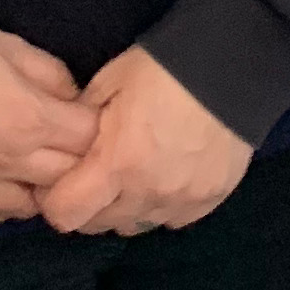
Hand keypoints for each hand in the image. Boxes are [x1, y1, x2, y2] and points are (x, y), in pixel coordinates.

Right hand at [0, 26, 98, 232]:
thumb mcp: (14, 47)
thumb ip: (52, 75)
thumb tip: (74, 99)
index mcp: (34, 121)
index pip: (90, 141)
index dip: (95, 130)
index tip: (87, 120)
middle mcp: (13, 163)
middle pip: (66, 180)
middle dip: (74, 164)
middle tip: (64, 148)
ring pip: (27, 208)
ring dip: (36, 192)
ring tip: (30, 173)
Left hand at [36, 44, 254, 236]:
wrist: (235, 63)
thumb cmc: (164, 67)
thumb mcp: (108, 83)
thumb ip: (80, 123)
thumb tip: (65, 145)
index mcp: (117, 163)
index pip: (65, 215)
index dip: (54, 200)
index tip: (58, 181)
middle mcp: (148, 192)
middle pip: (98, 225)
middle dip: (88, 204)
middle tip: (94, 173)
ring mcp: (183, 200)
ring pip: (135, 226)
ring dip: (125, 207)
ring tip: (132, 175)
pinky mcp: (211, 199)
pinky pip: (172, 219)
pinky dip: (162, 205)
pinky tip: (165, 177)